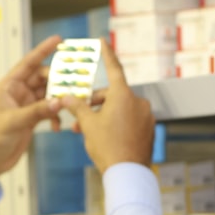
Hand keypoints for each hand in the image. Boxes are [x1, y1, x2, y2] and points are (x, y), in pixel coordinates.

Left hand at [0, 35, 64, 181]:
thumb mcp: (13, 122)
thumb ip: (37, 111)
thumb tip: (60, 101)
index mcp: (9, 86)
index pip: (29, 63)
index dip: (43, 50)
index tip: (59, 40)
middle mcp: (18, 92)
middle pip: (43, 78)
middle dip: (59, 79)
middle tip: (76, 83)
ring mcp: (26, 105)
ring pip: (49, 94)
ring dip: (60, 98)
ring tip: (71, 104)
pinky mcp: (31, 118)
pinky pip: (49, 110)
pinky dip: (56, 115)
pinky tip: (58, 126)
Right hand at [60, 40, 154, 172]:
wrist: (128, 173)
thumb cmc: (108, 147)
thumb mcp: (87, 124)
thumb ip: (77, 107)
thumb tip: (66, 97)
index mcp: (123, 95)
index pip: (113, 68)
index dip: (106, 54)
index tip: (103, 41)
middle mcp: (138, 102)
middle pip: (112, 94)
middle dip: (94, 103)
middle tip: (78, 116)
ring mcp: (146, 116)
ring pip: (120, 109)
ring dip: (102, 116)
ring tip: (87, 131)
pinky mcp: (149, 129)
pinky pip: (129, 120)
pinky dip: (116, 124)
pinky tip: (105, 138)